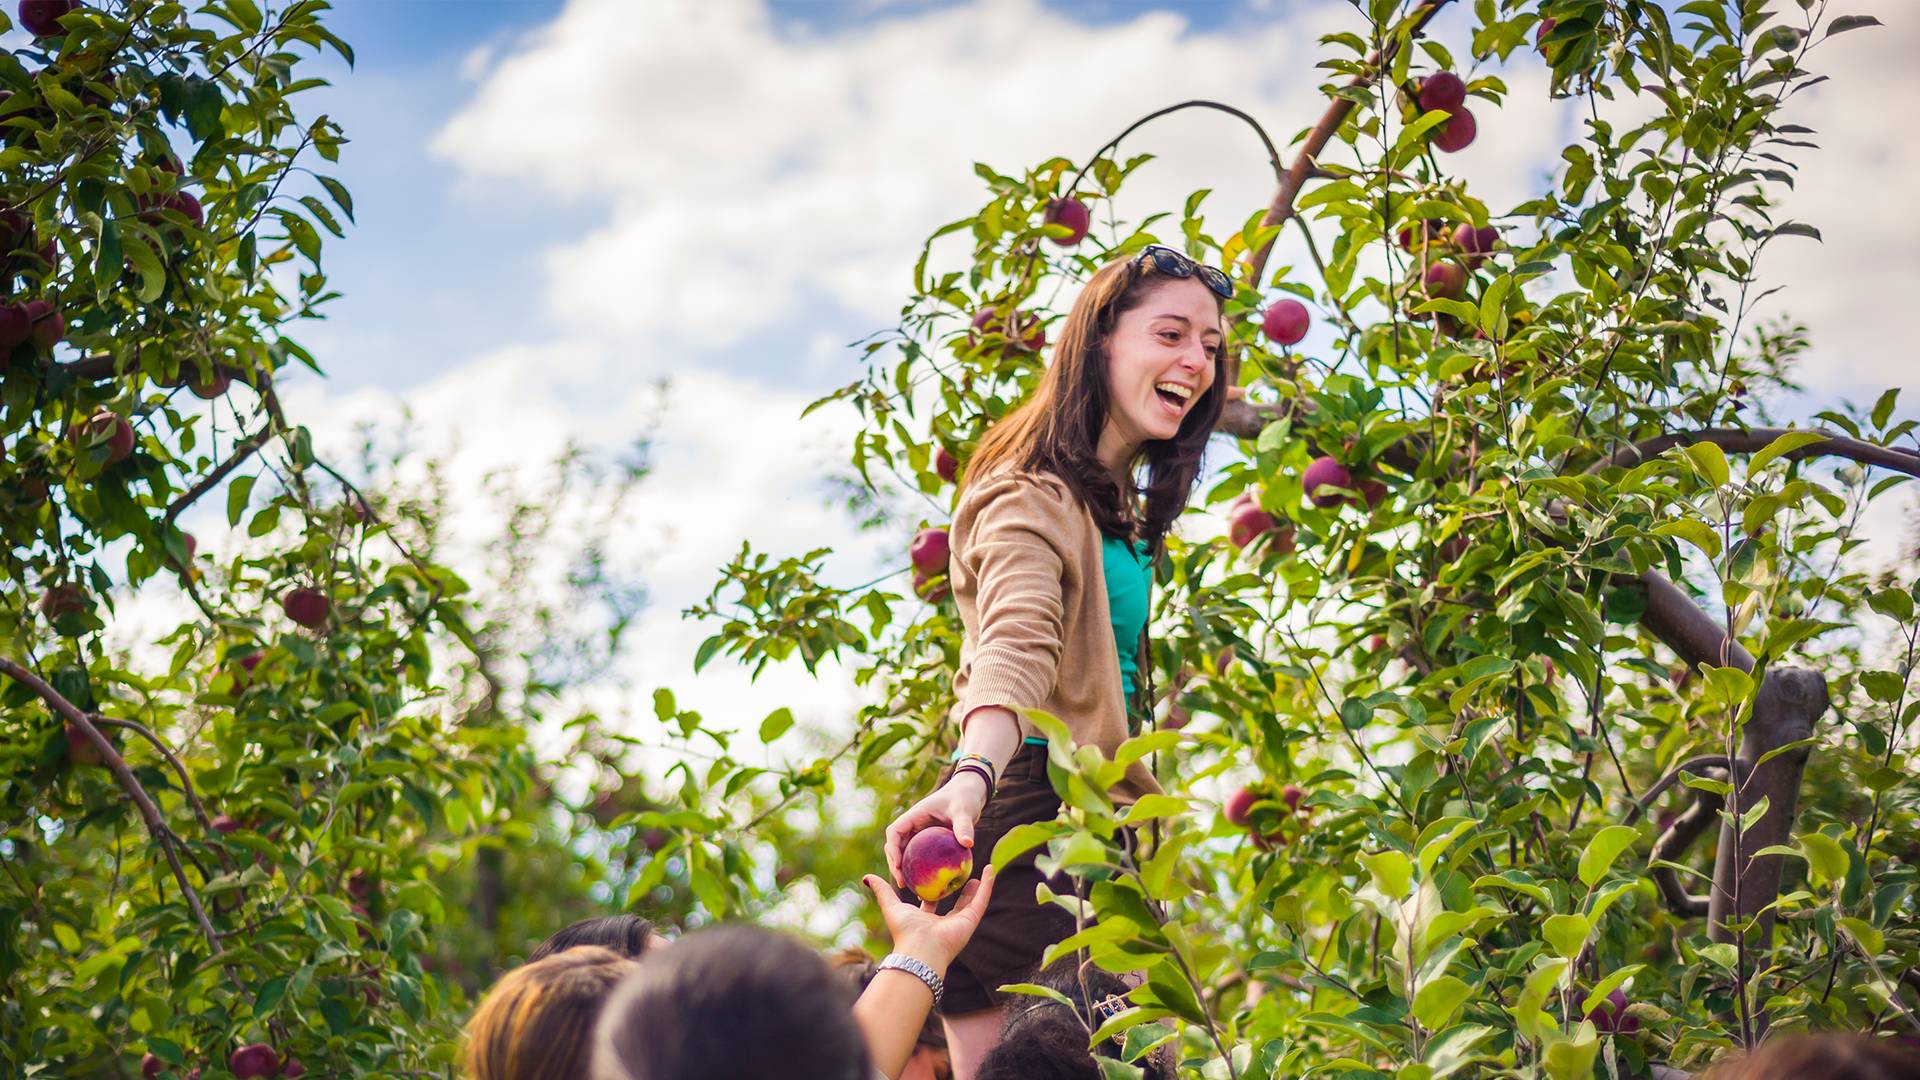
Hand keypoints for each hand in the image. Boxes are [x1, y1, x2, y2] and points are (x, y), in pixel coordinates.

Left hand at [861, 865, 995, 972]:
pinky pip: (982, 900)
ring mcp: (959, 923)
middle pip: (955, 903)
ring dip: (978, 886)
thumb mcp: (891, 906)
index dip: (934, 888)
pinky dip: (987, 885)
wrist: (921, 949)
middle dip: (959, 887)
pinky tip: (990, 869)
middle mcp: (944, 923)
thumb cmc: (905, 931)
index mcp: (926, 921)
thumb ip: (882, 892)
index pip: (932, 903)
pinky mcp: (971, 921)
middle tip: (962, 869)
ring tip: (983, 869)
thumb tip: (867, 877)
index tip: (937, 872)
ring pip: (972, 901)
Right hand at [883, 774, 988, 887]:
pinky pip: (921, 858)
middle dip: (895, 865)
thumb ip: (964, 826)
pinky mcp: (928, 843)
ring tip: (912, 889)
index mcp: (915, 815)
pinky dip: (921, 871)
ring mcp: (920, 834)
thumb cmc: (965, 798)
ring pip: (906, 854)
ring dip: (906, 870)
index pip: (895, 832)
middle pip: (896, 846)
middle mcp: (913, 825)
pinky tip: (930, 887)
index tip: (898, 865)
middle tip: (902, 883)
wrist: (970, 794)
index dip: (892, 849)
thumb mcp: (964, 811)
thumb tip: (968, 843)